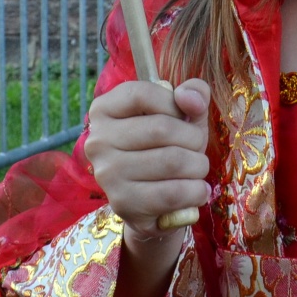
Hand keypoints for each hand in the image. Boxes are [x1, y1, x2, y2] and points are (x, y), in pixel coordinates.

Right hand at [83, 78, 210, 246]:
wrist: (155, 200)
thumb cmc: (168, 146)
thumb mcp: (182, 114)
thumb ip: (193, 93)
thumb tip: (190, 98)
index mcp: (104, 110)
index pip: (142, 94)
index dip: (174, 104)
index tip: (183, 117)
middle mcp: (98, 141)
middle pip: (161, 129)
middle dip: (194, 138)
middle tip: (197, 148)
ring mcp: (107, 174)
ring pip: (172, 160)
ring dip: (198, 165)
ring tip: (198, 169)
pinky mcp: (123, 203)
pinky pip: (172, 193)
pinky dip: (196, 191)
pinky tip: (197, 189)